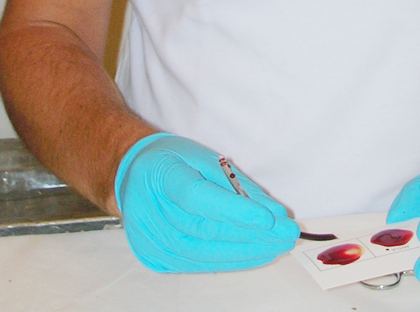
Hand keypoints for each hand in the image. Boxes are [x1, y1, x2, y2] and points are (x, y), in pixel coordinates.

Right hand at [114, 133, 299, 271]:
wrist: (131, 176)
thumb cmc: (171, 161)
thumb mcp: (201, 155)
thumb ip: (234, 182)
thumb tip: (270, 209)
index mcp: (160, 174)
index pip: (198, 197)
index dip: (234, 211)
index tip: (269, 218)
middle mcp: (149, 212)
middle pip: (205, 230)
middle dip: (252, 235)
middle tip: (287, 233)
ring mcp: (150, 241)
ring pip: (204, 253)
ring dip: (246, 252)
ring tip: (278, 245)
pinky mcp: (156, 259)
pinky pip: (198, 263)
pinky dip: (230, 259)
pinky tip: (254, 254)